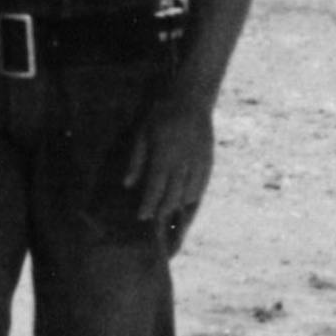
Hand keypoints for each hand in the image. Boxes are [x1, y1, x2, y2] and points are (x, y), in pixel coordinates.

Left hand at [125, 91, 215, 249]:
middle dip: (165, 219)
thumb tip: (128, 185)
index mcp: (164, 157)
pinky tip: (187, 211)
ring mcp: (198, 165)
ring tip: (175, 236)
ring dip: (181, 216)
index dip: (149, 206)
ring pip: (190, 197)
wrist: (190, 98)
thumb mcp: (141, 134)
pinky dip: (193, 201)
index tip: (142, 219)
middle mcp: (183, 165)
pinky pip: (201, 188)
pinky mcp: (208, 164)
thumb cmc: (159, 115)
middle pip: (173, 198)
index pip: (155, 189)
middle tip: (158, 237)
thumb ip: (136, 161)